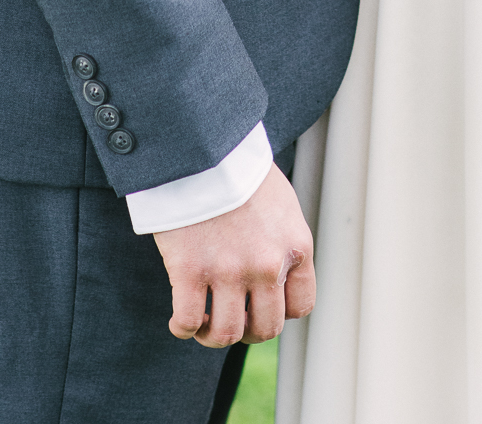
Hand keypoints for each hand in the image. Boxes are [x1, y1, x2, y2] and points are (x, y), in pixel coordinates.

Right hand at [153, 164, 314, 347]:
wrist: (204, 145)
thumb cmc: (240, 169)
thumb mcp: (281, 204)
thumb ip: (284, 242)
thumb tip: (278, 276)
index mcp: (295, 246)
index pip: (301, 306)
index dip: (279, 312)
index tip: (261, 305)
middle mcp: (267, 265)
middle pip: (266, 328)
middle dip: (248, 330)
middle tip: (231, 317)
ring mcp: (229, 270)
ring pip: (227, 333)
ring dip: (213, 336)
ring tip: (204, 324)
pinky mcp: (190, 271)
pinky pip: (188, 322)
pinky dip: (183, 328)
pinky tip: (180, 321)